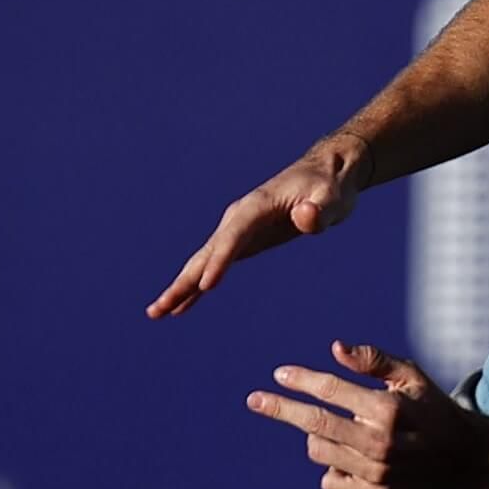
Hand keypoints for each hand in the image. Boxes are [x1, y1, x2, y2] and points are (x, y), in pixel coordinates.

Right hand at [145, 134, 368, 317]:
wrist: (326, 175)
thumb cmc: (329, 186)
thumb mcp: (331, 196)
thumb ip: (320, 209)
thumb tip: (306, 217)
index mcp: (256, 206)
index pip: (234, 236)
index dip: (220, 261)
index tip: (206, 287)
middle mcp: (239, 218)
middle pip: (206, 253)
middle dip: (183, 281)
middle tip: (158, 309)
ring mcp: (238, 229)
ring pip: (203, 262)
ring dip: (181, 287)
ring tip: (157, 313)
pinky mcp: (244, 241)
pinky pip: (214, 265)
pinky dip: (197, 285)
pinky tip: (183, 306)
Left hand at [246, 341, 488, 488]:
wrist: (465, 457)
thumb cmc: (431, 408)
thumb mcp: (410, 376)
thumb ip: (373, 360)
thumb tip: (335, 347)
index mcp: (388, 409)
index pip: (332, 390)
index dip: (301, 380)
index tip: (279, 374)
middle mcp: (381, 443)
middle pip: (315, 423)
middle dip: (281, 409)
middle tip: (255, 400)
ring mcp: (377, 474)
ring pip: (319, 450)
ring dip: (318, 435)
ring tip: (344, 427)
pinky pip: (330, 481)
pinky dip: (331, 466)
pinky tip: (350, 455)